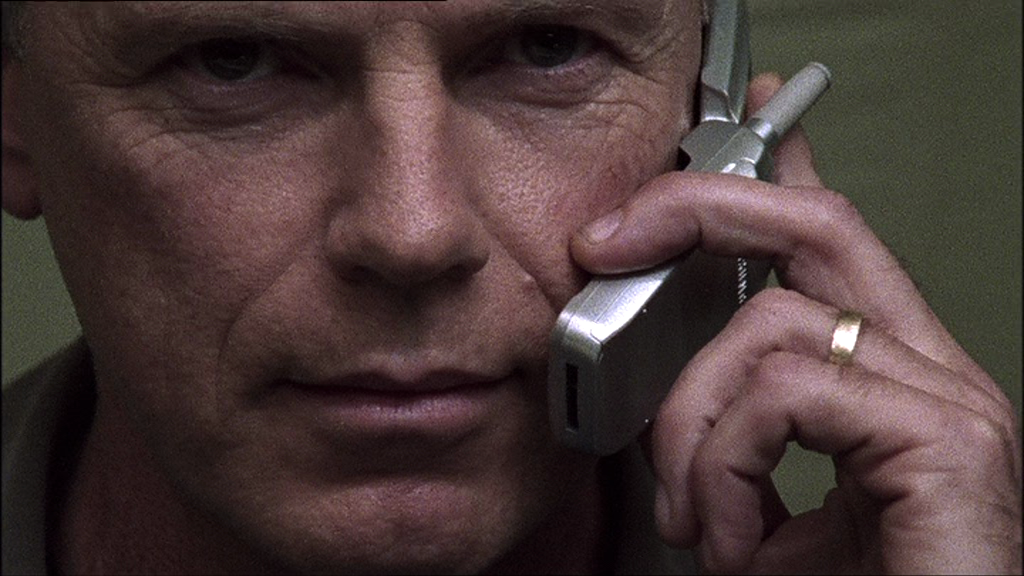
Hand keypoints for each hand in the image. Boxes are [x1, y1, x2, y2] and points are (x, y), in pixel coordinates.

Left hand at [571, 73, 1022, 573]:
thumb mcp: (761, 500)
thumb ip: (733, 432)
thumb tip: (674, 396)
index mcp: (884, 374)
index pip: (826, 240)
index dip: (775, 173)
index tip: (727, 128)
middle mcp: (927, 371)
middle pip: (813, 227)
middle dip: (697, 208)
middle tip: (610, 241)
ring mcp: (946, 400)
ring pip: (772, 328)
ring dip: (692, 428)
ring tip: (696, 517)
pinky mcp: (946, 443)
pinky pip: (789, 394)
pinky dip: (728, 469)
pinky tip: (734, 540)